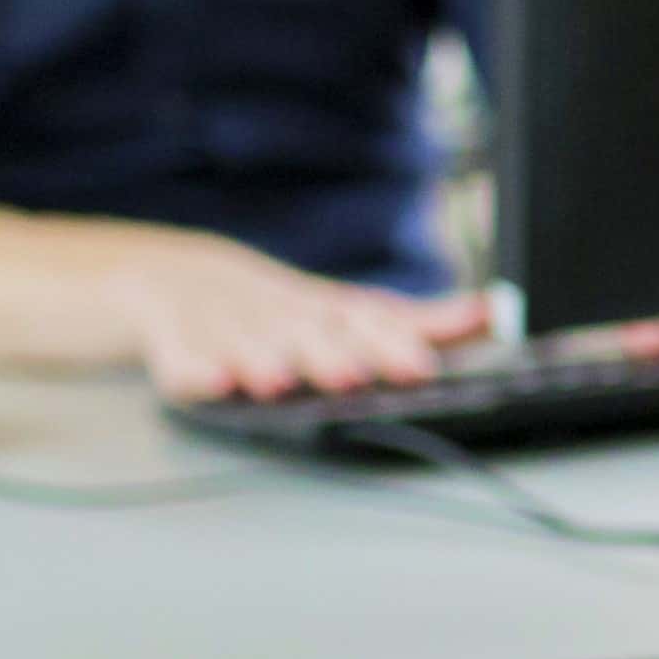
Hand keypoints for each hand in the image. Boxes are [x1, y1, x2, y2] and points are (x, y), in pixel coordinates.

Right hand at [115, 235, 493, 402]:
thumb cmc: (273, 311)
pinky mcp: (171, 340)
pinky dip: (191, 369)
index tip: (420, 364)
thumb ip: (416, 321)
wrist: (165, 277)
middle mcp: (276, 314)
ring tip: (277, 380)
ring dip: (261, 360)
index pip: (359, 323)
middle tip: (352, 376)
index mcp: (319, 311)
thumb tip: (493, 314)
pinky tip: (209, 381)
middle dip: (329, 355)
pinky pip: (179, 358)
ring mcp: (221, 324)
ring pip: (244, 345)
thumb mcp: (343, 313)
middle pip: (303, 333)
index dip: (389, 343)